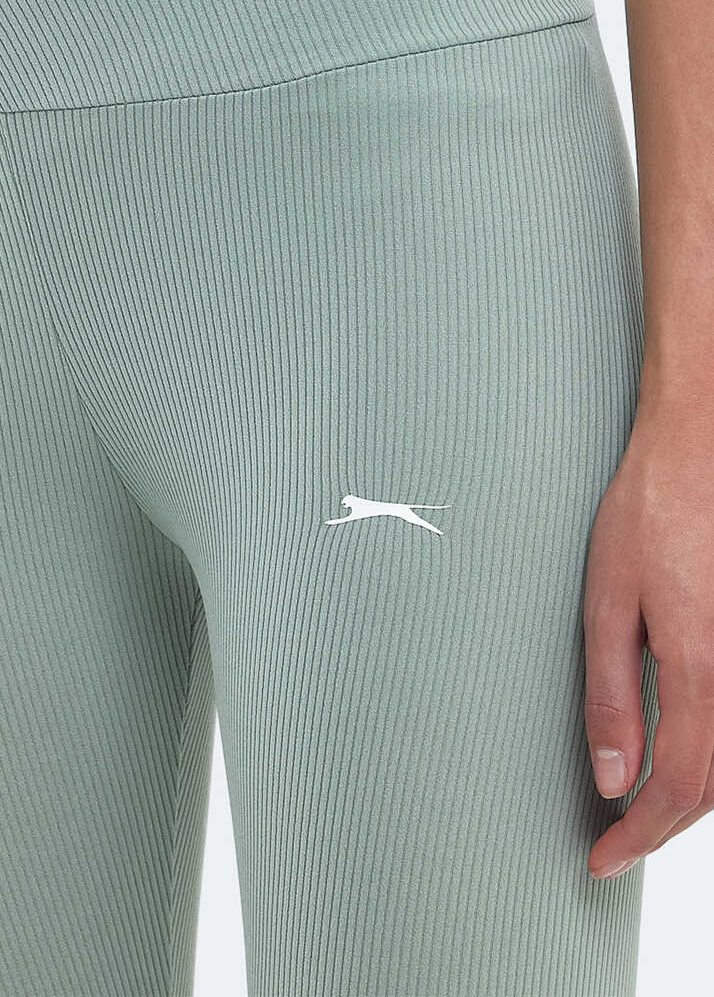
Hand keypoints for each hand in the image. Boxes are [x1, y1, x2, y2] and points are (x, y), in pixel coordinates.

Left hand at [583, 395, 713, 877]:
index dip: (639, 836)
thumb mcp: (608, 601)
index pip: (677, 789)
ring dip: (697, 793)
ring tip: (645, 803)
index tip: (603, 858)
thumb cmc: (651, 510)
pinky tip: (686, 748)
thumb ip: (613, 696)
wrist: (701, 448)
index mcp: (702, 667)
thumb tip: (613, 780)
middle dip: (665, 823)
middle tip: (617, 838)